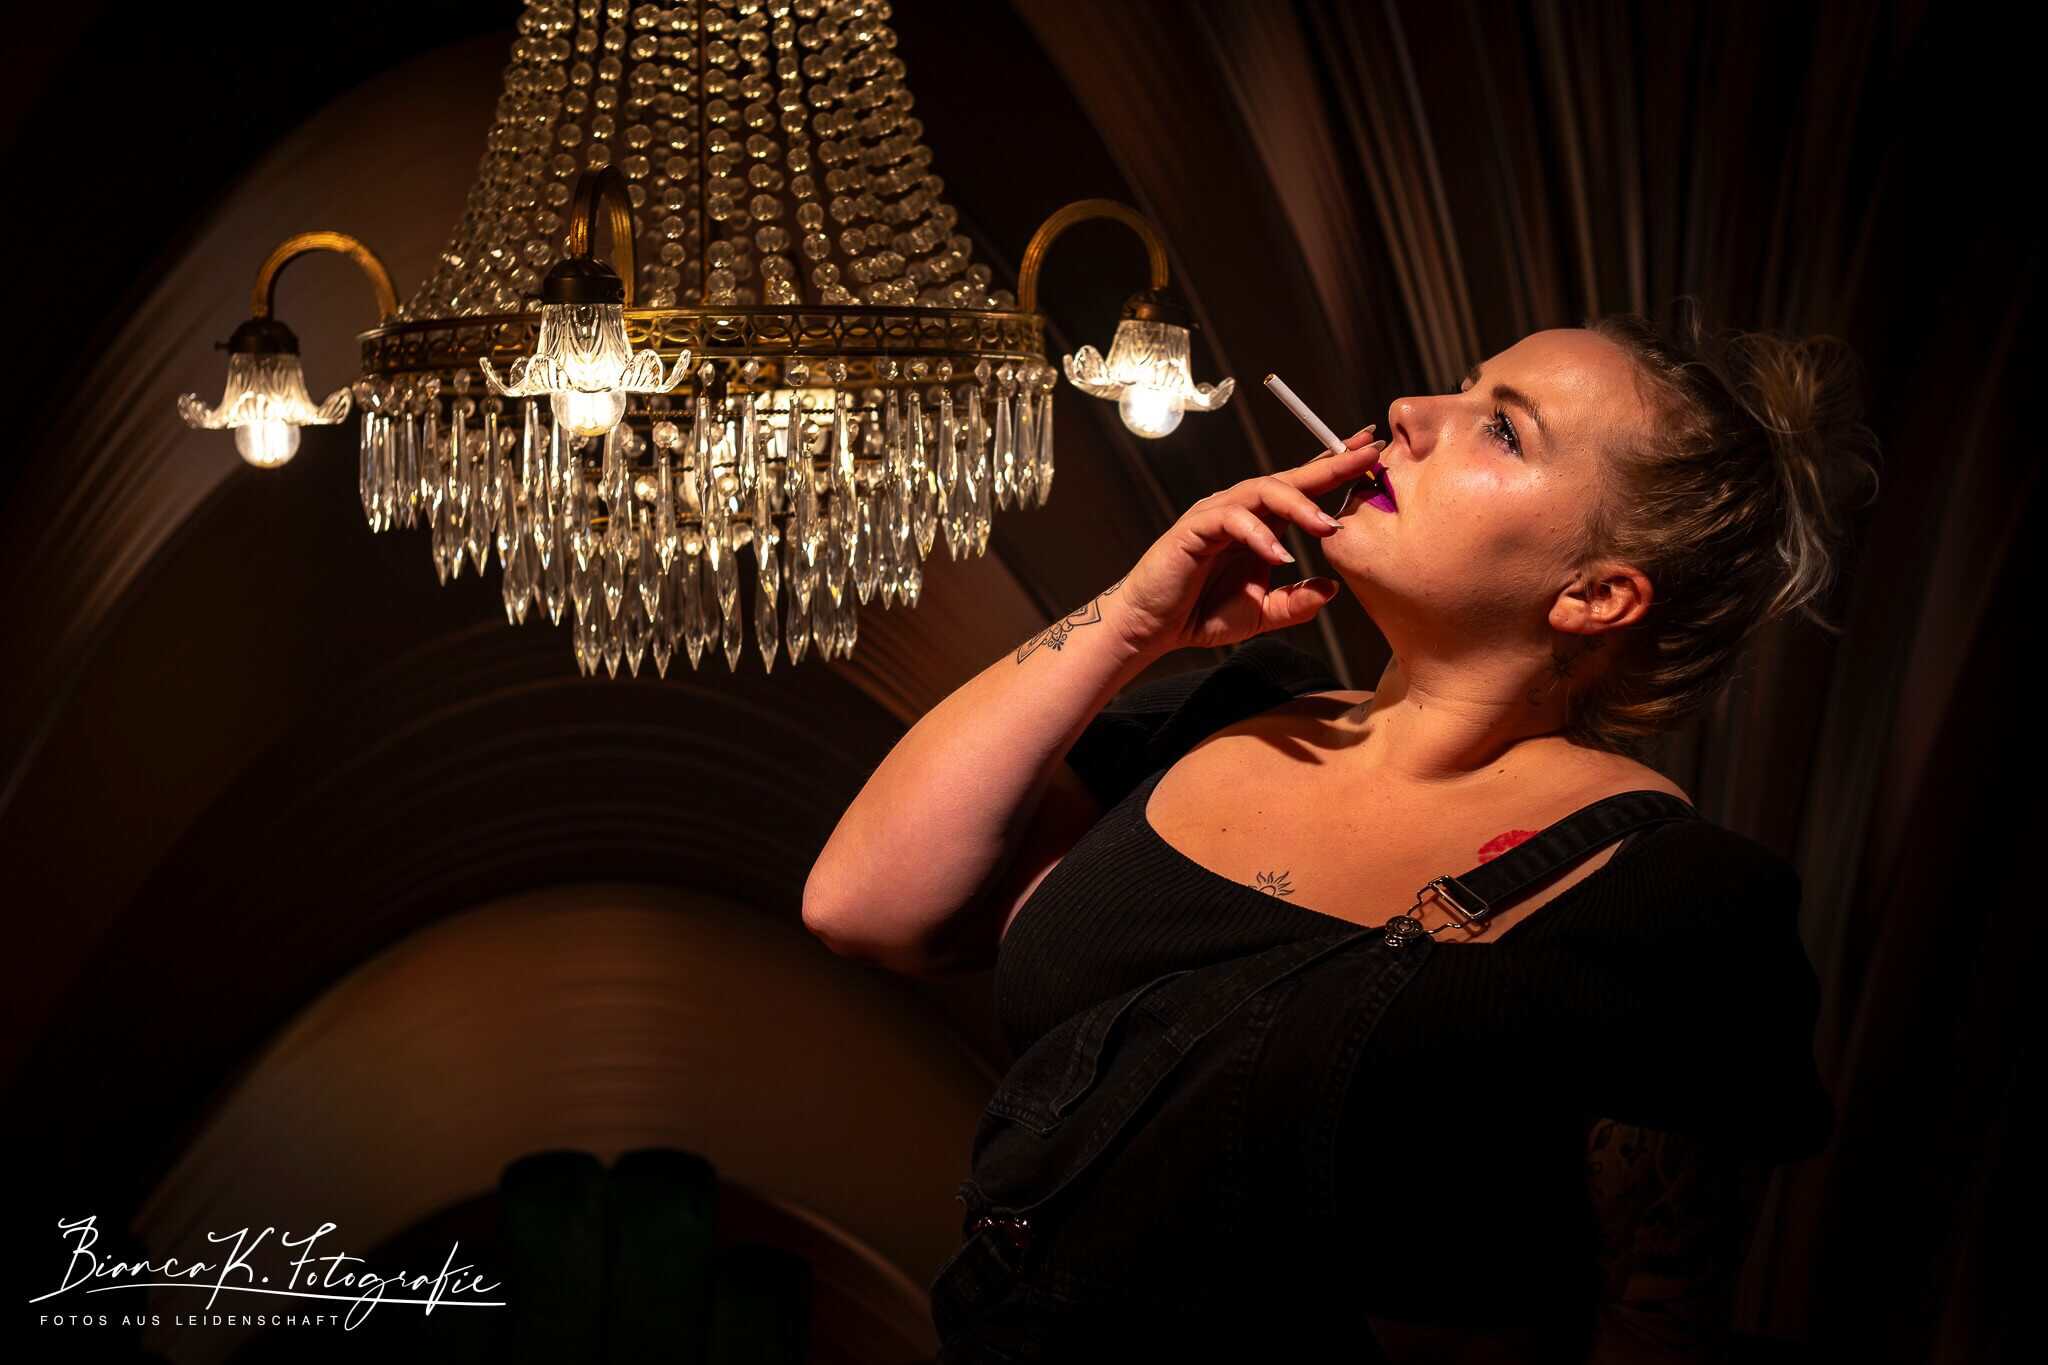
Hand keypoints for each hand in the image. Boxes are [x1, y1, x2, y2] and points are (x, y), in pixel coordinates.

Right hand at [1112, 426, 1386, 657]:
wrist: (1154, 628)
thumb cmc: (1202, 614)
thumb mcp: (1262, 614)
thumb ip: (1295, 602)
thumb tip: (1332, 588)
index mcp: (1262, 523)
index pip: (1305, 488)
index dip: (1339, 470)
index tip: (1374, 454)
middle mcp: (1242, 510)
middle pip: (1292, 476)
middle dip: (1333, 464)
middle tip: (1369, 454)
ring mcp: (1217, 514)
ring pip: (1264, 490)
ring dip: (1300, 504)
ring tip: (1328, 525)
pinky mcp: (1194, 528)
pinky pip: (1232, 520)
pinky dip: (1257, 535)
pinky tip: (1278, 556)